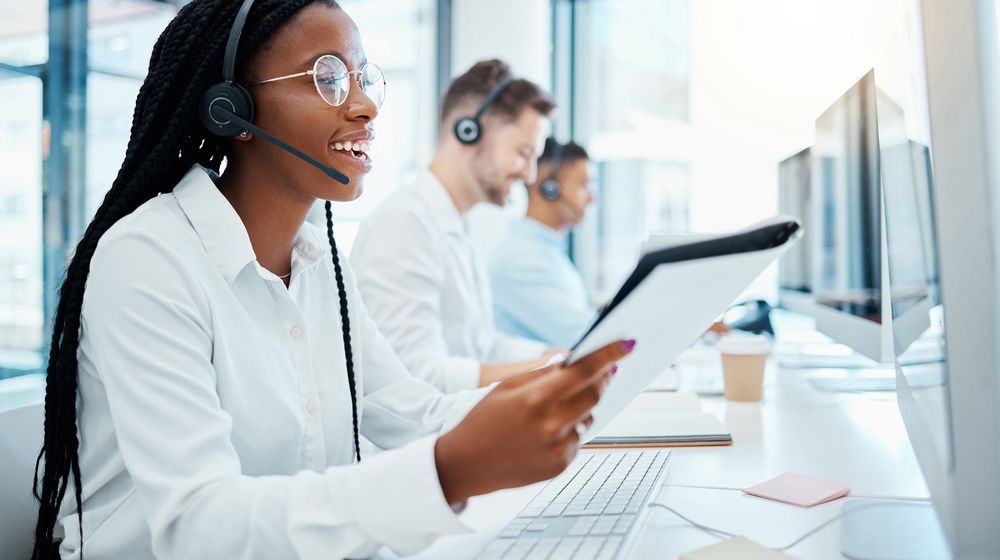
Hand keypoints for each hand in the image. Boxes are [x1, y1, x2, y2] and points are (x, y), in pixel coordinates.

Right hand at [435, 339, 634, 503]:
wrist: (466, 464)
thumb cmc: (483, 421)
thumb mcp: (506, 388)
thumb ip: (543, 375)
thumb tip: (575, 363)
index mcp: (536, 399)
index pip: (583, 372)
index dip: (608, 355)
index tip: (628, 345)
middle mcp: (551, 425)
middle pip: (594, 394)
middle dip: (602, 379)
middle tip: (605, 370)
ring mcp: (558, 448)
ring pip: (588, 417)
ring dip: (582, 407)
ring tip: (555, 408)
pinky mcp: (560, 466)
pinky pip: (577, 440)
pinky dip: (569, 430)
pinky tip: (544, 433)